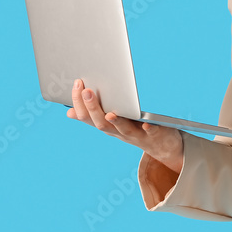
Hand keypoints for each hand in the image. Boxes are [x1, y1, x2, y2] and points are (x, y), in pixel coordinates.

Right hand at [68, 78, 183, 172]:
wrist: (162, 148)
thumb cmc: (134, 130)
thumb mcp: (112, 125)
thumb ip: (94, 117)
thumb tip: (69, 112)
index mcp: (108, 127)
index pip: (88, 117)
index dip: (80, 103)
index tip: (77, 84)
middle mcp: (119, 132)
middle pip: (102, 124)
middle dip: (93, 108)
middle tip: (88, 91)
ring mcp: (136, 134)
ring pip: (123, 129)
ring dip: (117, 121)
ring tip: (110, 113)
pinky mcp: (154, 134)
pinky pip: (150, 132)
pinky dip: (148, 128)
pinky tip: (146, 123)